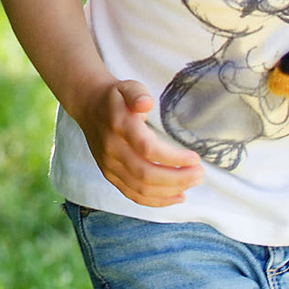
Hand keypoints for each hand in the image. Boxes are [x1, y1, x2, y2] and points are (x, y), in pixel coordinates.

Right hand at [77, 79, 203, 206]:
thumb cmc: (115, 97)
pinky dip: (156, 201)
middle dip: (177, 178)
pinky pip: (133, 194)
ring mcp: (109, 165)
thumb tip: (146, 103)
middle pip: (146, 174)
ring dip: (170, 191)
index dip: (174, 158)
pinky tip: (177, 196)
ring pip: (140, 188)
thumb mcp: (128, 86)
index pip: (148, 149)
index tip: (195, 158)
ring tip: (192, 184)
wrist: (88, 106)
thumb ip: (138, 93)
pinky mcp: (110, 175)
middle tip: (199, 174)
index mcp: (119, 126)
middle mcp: (112, 149)